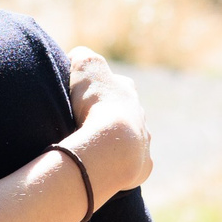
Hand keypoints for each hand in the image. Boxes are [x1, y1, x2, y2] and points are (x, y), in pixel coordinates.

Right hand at [61, 46, 151, 206]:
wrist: (113, 145)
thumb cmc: (96, 105)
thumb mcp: (84, 66)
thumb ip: (82, 55)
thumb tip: (77, 56)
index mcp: (126, 90)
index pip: (115, 83)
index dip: (98, 87)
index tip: (82, 96)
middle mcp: (139, 113)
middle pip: (125, 111)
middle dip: (109, 115)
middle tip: (86, 124)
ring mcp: (143, 139)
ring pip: (131, 136)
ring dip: (115, 140)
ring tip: (94, 147)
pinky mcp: (143, 164)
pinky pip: (131, 162)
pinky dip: (119, 163)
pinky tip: (103, 165)